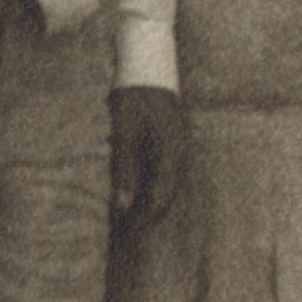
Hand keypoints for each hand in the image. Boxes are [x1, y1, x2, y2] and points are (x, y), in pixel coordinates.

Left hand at [109, 83, 184, 235]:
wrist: (146, 63)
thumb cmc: (134, 94)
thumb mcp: (125, 132)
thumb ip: (124, 168)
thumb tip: (121, 205)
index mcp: (172, 154)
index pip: (160, 199)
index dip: (143, 220)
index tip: (125, 238)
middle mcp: (179, 154)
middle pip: (164, 195)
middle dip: (145, 215)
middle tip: (124, 236)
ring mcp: (175, 147)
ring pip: (162, 184)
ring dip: (145, 201)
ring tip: (126, 219)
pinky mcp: (167, 141)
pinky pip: (158, 171)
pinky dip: (145, 185)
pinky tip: (131, 191)